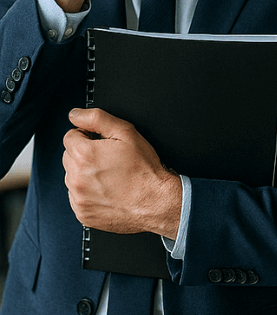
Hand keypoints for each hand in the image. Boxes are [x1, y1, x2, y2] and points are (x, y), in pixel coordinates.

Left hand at [62, 108, 181, 237]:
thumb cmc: (145, 170)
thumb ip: (97, 118)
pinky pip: (76, 196)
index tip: (102, 144)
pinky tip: (107, 190)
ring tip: (109, 176)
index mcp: (84, 155)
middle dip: (85, 155)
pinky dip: (88, 193)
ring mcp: (78, 197)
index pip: (70, 136)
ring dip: (85, 174)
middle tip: (108, 160)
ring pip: (72, 177)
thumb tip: (75, 115)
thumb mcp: (127, 134)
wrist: (156, 202)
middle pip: (69, 156)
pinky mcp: (81, 212)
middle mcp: (76, 177)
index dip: (88, 136)